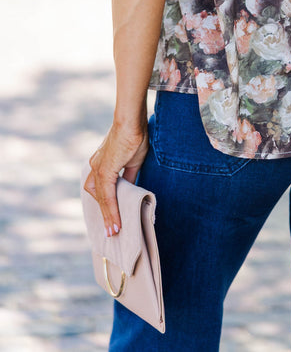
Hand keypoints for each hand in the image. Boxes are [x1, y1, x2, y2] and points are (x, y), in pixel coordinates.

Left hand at [84, 122, 148, 237]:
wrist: (131, 120)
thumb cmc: (134, 135)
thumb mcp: (133, 160)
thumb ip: (128, 176)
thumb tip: (129, 189)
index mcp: (100, 163)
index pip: (101, 189)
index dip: (105, 205)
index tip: (111, 220)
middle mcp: (95, 166)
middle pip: (97, 196)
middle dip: (104, 213)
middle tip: (111, 230)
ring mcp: (98, 168)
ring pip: (101, 199)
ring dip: (108, 216)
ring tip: (114, 231)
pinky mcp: (104, 170)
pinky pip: (107, 196)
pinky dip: (112, 210)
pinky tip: (116, 222)